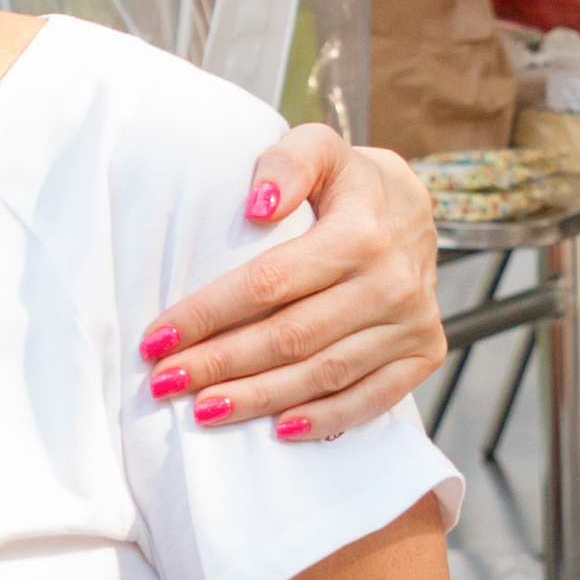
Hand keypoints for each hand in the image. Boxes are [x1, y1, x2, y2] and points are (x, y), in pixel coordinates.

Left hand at [141, 125, 443, 438]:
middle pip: (289, 336)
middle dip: (219, 364)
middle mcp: (392, 282)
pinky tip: (278, 431)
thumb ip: (285, 163)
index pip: (267, 284)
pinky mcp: (424, 352)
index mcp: (360, 232)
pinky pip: (371, 399)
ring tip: (202, 409)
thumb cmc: (345, 183)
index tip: (156, 339)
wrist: (414, 208)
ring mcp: (412, 322)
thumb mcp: (316, 148)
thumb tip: (256, 206)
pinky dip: (323, 420)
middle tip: (164, 384)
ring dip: (258, 398)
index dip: (207, 315)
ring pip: (322, 374)